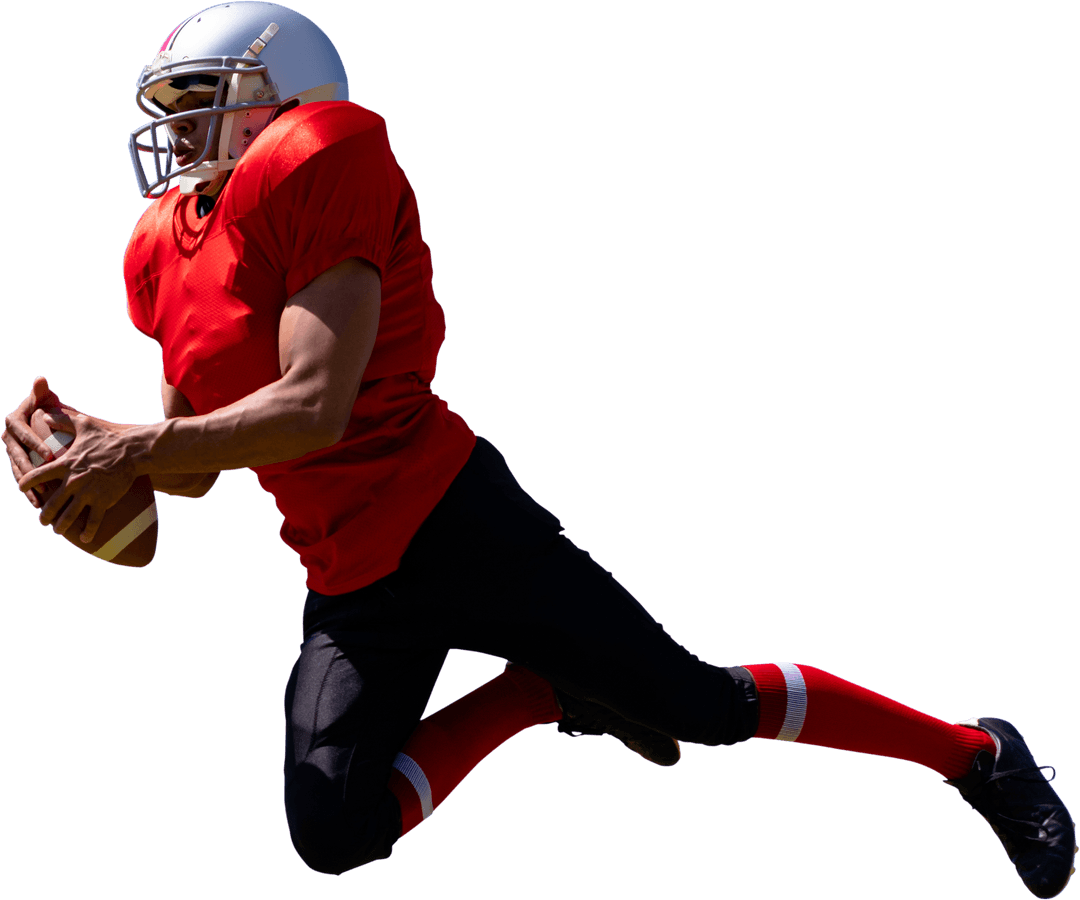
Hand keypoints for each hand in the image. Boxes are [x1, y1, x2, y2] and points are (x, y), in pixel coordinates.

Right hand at [3, 376, 63, 509]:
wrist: (45, 420)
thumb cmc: (47, 406)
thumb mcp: (44, 398)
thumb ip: (41, 392)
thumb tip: (41, 380)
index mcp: (14, 421)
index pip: (22, 433)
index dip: (34, 444)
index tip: (50, 455)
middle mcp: (8, 437)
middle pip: (17, 455)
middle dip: (31, 468)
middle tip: (46, 479)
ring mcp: (11, 451)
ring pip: (18, 470)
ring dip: (29, 484)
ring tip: (42, 496)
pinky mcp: (16, 463)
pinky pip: (21, 478)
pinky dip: (30, 490)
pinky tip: (39, 503)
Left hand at [17, 412, 140, 542]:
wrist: (133, 451)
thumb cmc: (109, 436)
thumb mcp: (84, 424)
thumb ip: (62, 420)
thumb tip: (43, 414)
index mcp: (65, 464)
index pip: (37, 476)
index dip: (26, 483)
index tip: (23, 489)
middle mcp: (73, 481)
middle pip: (51, 503)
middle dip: (44, 515)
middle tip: (42, 520)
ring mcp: (88, 493)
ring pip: (68, 515)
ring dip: (61, 525)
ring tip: (58, 530)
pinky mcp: (104, 501)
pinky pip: (93, 521)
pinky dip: (87, 532)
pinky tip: (84, 539)